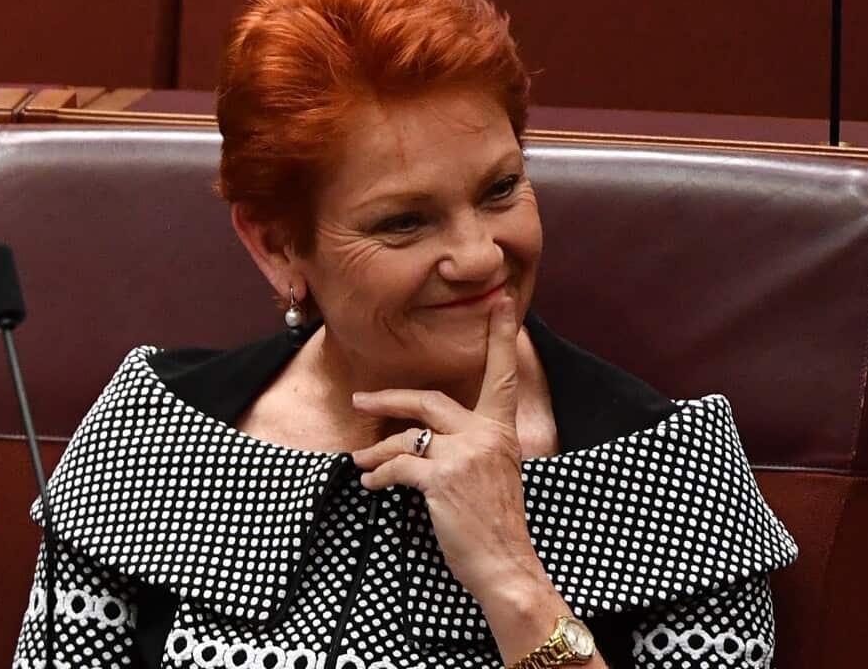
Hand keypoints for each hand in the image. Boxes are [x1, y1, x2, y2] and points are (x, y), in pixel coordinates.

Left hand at [351, 298, 545, 598]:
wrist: (506, 566)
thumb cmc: (497, 525)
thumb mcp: (497, 473)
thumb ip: (473, 446)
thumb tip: (429, 437)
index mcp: (502, 430)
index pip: (501, 375)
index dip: (500, 337)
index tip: (501, 301)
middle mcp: (485, 435)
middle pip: (428, 400)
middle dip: (388, 398)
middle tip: (361, 398)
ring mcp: (463, 455)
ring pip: (405, 437)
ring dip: (376, 451)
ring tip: (361, 461)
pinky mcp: (442, 480)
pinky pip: (397, 466)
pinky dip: (379, 475)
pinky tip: (371, 483)